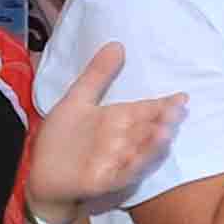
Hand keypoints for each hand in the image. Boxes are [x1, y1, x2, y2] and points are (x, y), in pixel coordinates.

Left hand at [21, 44, 181, 221]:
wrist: (42, 175)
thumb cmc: (61, 139)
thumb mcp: (77, 100)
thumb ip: (98, 75)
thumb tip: (118, 44)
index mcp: (118, 119)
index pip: (146, 109)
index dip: (164, 104)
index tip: (182, 97)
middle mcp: (123, 139)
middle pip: (147, 128)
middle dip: (163, 121)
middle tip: (177, 111)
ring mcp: (117, 160)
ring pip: (140, 150)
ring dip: (153, 143)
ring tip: (165, 131)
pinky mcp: (106, 179)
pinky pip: (124, 171)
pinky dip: (134, 164)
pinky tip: (141, 156)